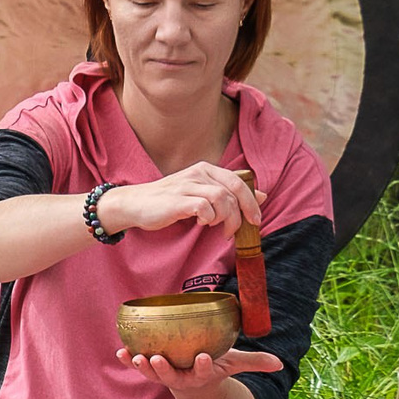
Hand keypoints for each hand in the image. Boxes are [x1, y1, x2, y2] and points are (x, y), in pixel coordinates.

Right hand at [97, 163, 264, 237]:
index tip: (255, 220)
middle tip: (243, 228)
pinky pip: (204, 207)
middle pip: (234, 189)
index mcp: (206, 170)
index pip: (239, 181)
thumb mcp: (201, 194)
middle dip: (243, 212)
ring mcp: (187, 185)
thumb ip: (228, 193)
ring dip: (226, 218)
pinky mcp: (178, 199)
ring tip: (218, 229)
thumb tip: (262, 195)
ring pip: (222, 198)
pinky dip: (208, 218)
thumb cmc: (170, 202)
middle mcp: (198, 173)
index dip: (252, 201)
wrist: (136, 204)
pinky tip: (202, 223)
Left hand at [116, 345, 285, 396]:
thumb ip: (255, 362)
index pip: (203, 370)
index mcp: (202, 375)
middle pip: (172, 376)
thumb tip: (280, 363)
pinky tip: (120, 351)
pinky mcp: (152, 370)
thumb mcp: (234, 364)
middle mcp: (182, 378)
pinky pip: (139, 366)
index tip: (204, 358)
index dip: (203, 366)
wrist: (195, 383)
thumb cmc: (215, 366)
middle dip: (164, 369)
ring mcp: (165, 375)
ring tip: (136, 356)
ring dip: (143, 366)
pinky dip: (128, 360)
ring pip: (153, 374)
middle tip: (159, 359)